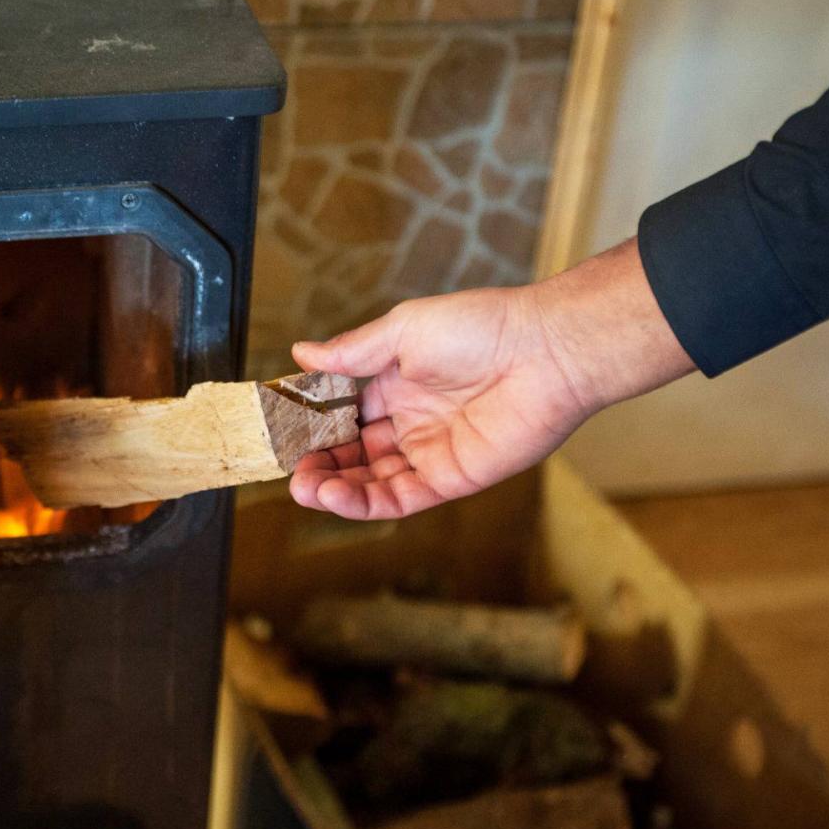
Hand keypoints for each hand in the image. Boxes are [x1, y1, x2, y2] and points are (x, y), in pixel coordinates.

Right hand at [289, 239, 694, 518]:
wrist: (546, 351)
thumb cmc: (484, 327)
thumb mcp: (403, 330)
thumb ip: (352, 352)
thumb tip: (302, 354)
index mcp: (398, 382)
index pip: (343, 412)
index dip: (312, 425)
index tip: (282, 432)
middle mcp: (412, 420)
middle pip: (353, 453)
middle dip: (319, 462)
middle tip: (289, 469)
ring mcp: (431, 451)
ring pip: (371, 480)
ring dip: (335, 487)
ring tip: (303, 486)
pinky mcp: (452, 478)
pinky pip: (400, 497)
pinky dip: (364, 501)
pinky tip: (334, 495)